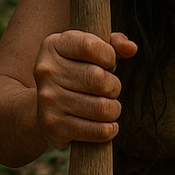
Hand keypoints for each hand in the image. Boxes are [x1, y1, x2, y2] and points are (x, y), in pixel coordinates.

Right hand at [33, 30, 136, 147]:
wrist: (43, 108)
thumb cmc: (75, 73)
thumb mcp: (90, 52)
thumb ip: (113, 44)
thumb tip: (131, 48)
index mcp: (53, 46)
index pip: (90, 46)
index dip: (109, 56)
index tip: (108, 64)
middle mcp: (47, 72)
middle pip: (99, 79)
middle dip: (114, 86)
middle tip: (110, 90)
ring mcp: (48, 100)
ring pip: (102, 107)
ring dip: (114, 109)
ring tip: (108, 107)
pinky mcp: (54, 126)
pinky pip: (98, 131)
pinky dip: (109, 129)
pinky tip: (106, 125)